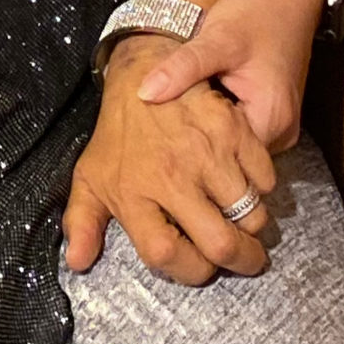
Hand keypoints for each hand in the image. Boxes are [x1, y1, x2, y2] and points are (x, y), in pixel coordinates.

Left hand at [62, 36, 276, 286]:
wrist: (139, 71)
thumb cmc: (117, 134)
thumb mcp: (91, 176)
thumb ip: (83, 222)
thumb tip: (77, 263)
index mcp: (133, 194)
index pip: (167, 256)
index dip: (190, 272)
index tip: (201, 267)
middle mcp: (170, 177)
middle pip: (220, 245)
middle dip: (242, 261)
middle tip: (245, 259)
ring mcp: (204, 153)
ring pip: (252, 215)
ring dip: (253, 224)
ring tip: (244, 219)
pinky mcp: (231, 129)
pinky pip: (266, 179)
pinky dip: (263, 187)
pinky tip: (246, 182)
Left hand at [133, 0, 327, 152]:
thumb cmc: (256, 16)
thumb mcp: (217, 38)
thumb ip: (182, 68)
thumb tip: (145, 93)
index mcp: (271, 119)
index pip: (226, 155)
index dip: (192, 143)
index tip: (163, 129)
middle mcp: (281, 132)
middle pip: (231, 153)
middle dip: (199, 138)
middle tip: (165, 120)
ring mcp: (280, 127)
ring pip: (236, 143)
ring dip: (211, 128)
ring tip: (182, 109)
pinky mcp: (273, 116)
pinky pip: (243, 129)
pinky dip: (222, 119)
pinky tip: (203, 101)